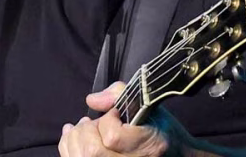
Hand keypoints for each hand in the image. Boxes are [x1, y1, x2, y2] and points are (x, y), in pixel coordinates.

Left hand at [58, 81, 194, 156]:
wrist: (176, 155)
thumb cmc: (160, 128)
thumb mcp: (148, 104)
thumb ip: (119, 94)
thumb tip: (91, 100)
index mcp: (149, 146)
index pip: (112, 136)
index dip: (107, 120)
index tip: (115, 115)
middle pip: (91, 151)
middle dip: (84, 130)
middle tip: (91, 122)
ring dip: (74, 139)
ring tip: (82, 129)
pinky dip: (68, 147)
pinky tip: (72, 137)